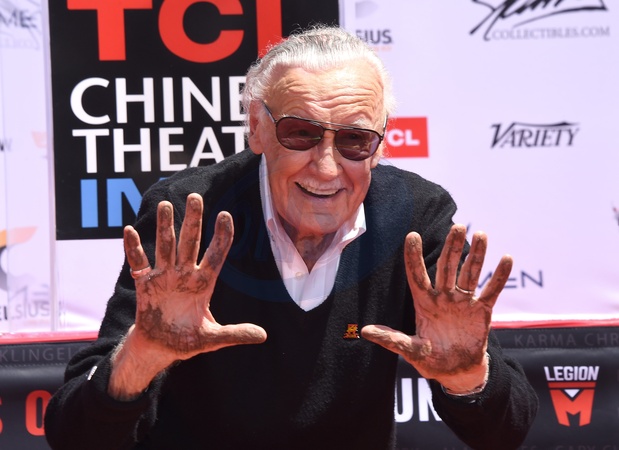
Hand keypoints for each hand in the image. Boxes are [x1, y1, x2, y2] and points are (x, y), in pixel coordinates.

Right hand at [109, 194, 265, 398]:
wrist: (160, 349)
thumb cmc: (187, 341)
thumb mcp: (213, 338)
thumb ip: (235, 334)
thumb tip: (262, 336)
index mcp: (204, 283)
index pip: (215, 254)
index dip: (221, 236)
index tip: (225, 215)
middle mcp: (185, 274)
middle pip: (190, 242)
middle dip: (193, 220)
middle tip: (195, 197)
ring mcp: (164, 276)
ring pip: (166, 245)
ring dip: (166, 226)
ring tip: (166, 204)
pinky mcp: (145, 283)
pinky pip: (139, 262)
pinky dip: (133, 247)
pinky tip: (129, 230)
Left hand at [362, 224, 512, 391]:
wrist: (458, 371)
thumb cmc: (431, 360)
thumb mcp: (411, 350)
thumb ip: (392, 340)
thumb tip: (366, 331)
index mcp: (425, 303)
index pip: (417, 276)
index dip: (414, 257)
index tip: (412, 235)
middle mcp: (444, 297)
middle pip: (447, 267)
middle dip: (452, 247)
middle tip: (457, 226)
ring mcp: (464, 301)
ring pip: (470, 273)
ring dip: (476, 255)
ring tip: (480, 234)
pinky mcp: (482, 310)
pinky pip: (491, 290)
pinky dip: (499, 276)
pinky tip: (505, 258)